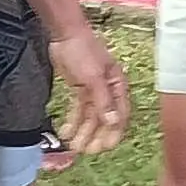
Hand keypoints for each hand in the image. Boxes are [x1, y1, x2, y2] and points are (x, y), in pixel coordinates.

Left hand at [52, 25, 129, 155]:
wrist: (65, 34)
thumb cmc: (83, 50)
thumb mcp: (93, 77)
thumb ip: (103, 101)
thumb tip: (113, 122)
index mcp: (117, 86)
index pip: (119, 114)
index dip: (113, 132)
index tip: (105, 147)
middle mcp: (107, 90)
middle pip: (103, 118)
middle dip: (95, 135)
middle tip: (86, 151)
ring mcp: (93, 90)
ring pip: (89, 116)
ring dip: (82, 131)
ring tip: (73, 145)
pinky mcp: (79, 88)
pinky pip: (77, 109)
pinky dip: (72, 121)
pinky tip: (65, 132)